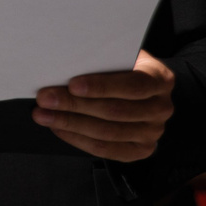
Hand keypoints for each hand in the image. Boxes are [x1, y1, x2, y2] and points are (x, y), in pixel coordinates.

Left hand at [33, 50, 174, 162]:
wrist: (142, 86)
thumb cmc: (125, 68)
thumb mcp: (121, 55)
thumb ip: (104, 60)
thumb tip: (66, 65)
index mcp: (160, 79)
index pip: (133, 85)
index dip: (101, 86)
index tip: (72, 85)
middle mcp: (161, 108)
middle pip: (115, 111)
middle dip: (75, 105)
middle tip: (46, 98)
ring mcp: (152, 132)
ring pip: (107, 132)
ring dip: (70, 123)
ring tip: (44, 115)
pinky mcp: (140, 150)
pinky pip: (106, 149)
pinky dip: (78, 139)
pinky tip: (59, 128)